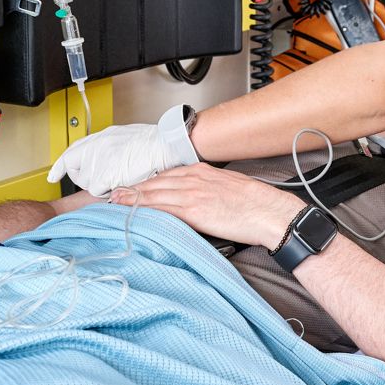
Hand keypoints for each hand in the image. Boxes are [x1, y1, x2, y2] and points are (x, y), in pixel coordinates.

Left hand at [49, 120, 196, 193]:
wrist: (164, 144)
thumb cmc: (153, 143)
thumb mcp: (124, 138)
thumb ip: (109, 148)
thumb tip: (104, 159)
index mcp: (100, 138)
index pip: (71, 153)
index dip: (61, 167)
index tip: (53, 176)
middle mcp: (95, 148)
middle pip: (76, 172)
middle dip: (87, 178)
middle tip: (105, 177)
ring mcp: (98, 161)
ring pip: (87, 183)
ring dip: (100, 185)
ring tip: (119, 176)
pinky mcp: (104, 175)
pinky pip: (97, 190)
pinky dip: (108, 191)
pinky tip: (121, 182)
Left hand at [112, 163, 304, 248]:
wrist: (271, 212)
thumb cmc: (257, 203)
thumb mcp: (230, 187)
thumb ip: (210, 188)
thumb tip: (199, 198)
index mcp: (203, 172)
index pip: (167, 175)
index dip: (148, 182)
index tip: (134, 187)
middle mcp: (194, 179)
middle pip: (155, 183)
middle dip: (133, 189)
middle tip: (114, 195)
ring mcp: (193, 194)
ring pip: (154, 194)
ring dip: (132, 198)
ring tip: (115, 202)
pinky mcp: (194, 211)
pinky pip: (162, 209)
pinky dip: (144, 209)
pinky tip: (132, 212)